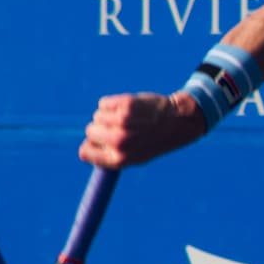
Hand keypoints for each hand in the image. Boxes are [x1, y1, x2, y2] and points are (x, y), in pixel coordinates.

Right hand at [79, 91, 204, 167]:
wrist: (179, 121)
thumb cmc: (155, 139)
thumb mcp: (136, 156)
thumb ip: (111, 156)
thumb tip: (85, 151)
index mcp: (119, 159)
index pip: (85, 152)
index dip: (92, 145)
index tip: (103, 141)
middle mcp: (120, 142)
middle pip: (90, 131)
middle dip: (101, 128)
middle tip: (121, 128)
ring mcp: (122, 123)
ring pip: (97, 116)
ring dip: (108, 115)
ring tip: (129, 118)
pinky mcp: (126, 104)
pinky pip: (104, 103)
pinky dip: (112, 103)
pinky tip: (128, 107)